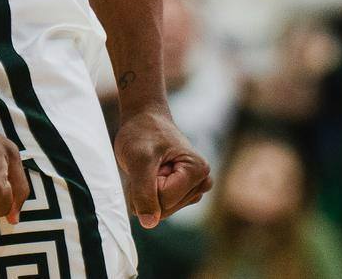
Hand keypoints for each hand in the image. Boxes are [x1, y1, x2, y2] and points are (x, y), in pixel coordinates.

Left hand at [113, 106, 209, 227]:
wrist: (144, 119)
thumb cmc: (143, 132)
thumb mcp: (139, 159)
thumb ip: (144, 192)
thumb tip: (149, 223)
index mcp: (198, 170)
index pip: (165, 199)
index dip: (148, 184)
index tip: (150, 161)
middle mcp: (202, 182)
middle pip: (165, 208)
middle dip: (148, 191)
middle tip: (148, 165)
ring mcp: (194, 190)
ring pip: (161, 210)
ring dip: (147, 193)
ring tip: (150, 168)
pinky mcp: (184, 194)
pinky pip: (160, 207)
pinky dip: (148, 194)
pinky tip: (150, 175)